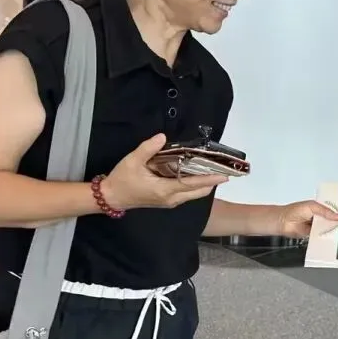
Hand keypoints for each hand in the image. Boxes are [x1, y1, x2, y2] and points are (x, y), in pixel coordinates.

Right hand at [102, 134, 228, 210]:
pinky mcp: (167, 201)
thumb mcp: (132, 160)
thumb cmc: (122, 179)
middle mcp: (171, 198)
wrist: (112, 197)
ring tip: (213, 169)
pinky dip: (195, 185)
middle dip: (212, 181)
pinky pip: (187, 194)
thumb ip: (148, 148)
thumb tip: (162, 137)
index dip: (209, 179)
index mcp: (165, 189)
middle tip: (222, 168)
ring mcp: (170, 201)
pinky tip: (197, 173)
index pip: (192, 184)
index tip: (224, 174)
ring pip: (194, 194)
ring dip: (204, 184)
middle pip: (198, 192)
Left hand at [278, 200, 337, 237]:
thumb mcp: (312, 207)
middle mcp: (319, 217)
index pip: (333, 210)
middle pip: (332, 220)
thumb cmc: (294, 210)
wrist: (283, 222)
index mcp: (320, 208)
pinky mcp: (313, 235)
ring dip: (333, 230)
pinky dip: (326, 237)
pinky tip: (332, 238)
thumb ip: (325, 211)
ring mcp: (317, 226)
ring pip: (328, 229)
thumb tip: (337, 215)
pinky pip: (322, 236)